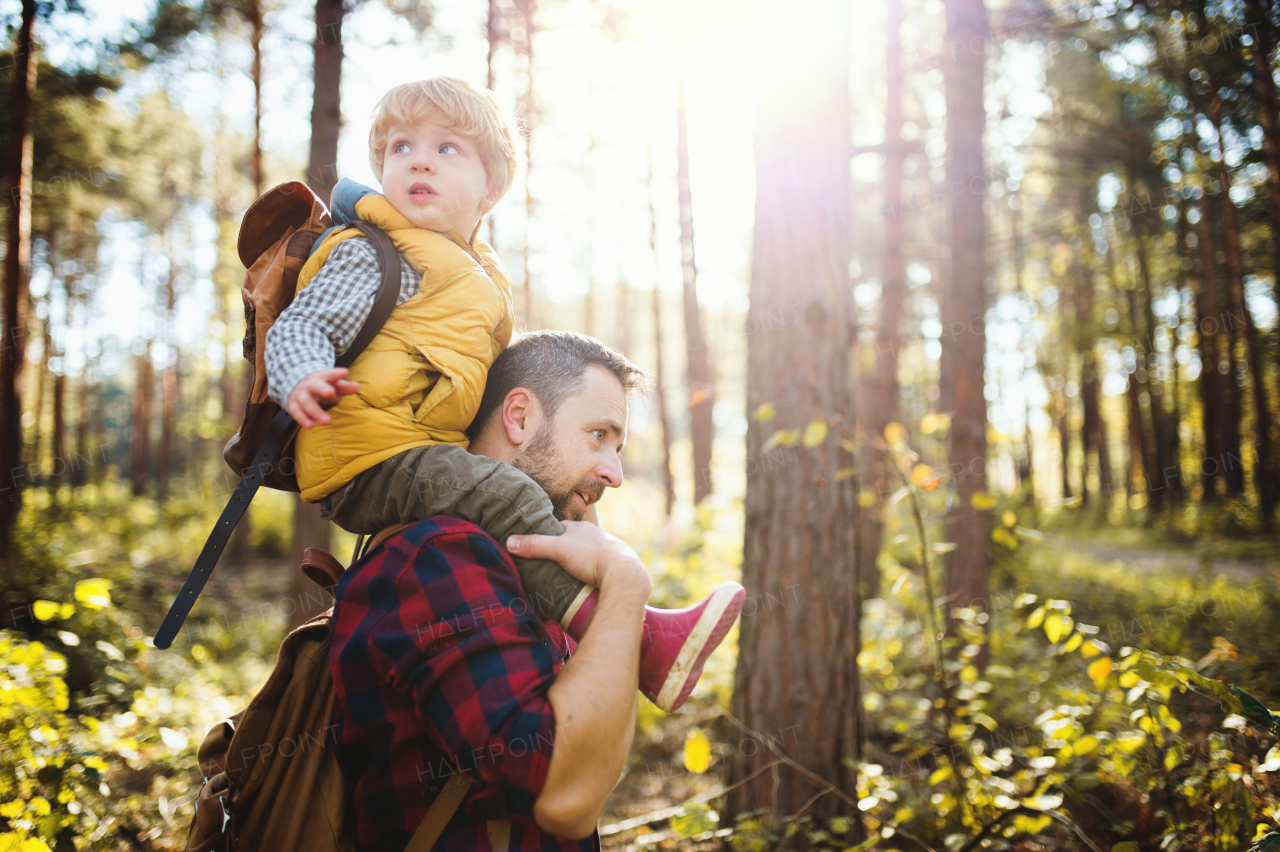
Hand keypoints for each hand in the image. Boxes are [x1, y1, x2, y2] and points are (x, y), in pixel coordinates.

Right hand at [287, 367, 358, 427]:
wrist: (299, 385)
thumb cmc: (323, 387)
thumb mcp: (335, 386)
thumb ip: (345, 387)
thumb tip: (357, 386)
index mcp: (322, 377)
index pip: (330, 374)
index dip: (336, 374)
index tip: (345, 372)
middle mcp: (310, 384)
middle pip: (315, 385)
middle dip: (322, 389)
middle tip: (331, 393)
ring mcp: (300, 394)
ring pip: (306, 402)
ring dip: (315, 411)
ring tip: (326, 421)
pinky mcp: (293, 404)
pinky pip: (296, 412)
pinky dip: (303, 419)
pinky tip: (310, 426)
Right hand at [508, 521, 650, 595]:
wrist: (624, 573)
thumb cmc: (591, 557)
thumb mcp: (558, 549)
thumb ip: (535, 545)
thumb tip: (509, 542)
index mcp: (582, 528)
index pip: (561, 526)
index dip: (550, 533)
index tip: (540, 541)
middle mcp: (596, 535)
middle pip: (575, 539)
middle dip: (565, 546)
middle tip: (553, 559)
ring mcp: (609, 549)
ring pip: (590, 551)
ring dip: (581, 559)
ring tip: (569, 571)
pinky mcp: (617, 564)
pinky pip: (601, 564)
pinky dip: (594, 569)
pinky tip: (589, 577)